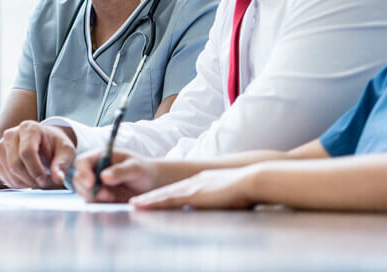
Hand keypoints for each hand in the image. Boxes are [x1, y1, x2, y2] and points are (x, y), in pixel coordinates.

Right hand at [0, 121, 76, 188]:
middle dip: (31, 179)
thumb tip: (58, 179)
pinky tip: (27, 180)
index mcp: (29, 128)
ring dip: (24, 183)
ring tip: (37, 181)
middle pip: (15, 164)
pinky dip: (16, 183)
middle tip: (44, 183)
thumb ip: (62, 165)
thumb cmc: (55, 145)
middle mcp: (10, 134)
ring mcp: (0, 145)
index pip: (27, 152)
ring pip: (9, 171)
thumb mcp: (66, 152)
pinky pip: (3, 175)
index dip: (36, 170)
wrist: (44, 142)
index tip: (46, 180)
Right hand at [70, 149, 155, 202]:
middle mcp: (94, 170)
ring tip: (112, 198)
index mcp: (100, 157)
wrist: (153, 184)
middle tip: (107, 195)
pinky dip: (98, 204)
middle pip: (78, 179)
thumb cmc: (144, 170)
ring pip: (83, 192)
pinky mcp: (100, 197)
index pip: (82, 162)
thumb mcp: (136, 168)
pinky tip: (111, 203)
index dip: (83, 172)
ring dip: (93, 197)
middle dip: (87, 189)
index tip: (92, 183)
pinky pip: (92, 202)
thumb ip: (121, 171)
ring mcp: (96, 184)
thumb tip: (103, 176)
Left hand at [131, 167, 259, 210]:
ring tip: (134, 205)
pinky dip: (153, 203)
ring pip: (164, 195)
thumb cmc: (247, 190)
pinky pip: (168, 200)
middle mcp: (194, 182)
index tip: (153, 198)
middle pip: (167, 190)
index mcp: (203, 181)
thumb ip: (219, 199)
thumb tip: (217, 206)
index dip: (164, 194)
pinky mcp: (192, 195)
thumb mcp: (229, 194)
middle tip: (135, 201)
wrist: (252, 180)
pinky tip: (142, 205)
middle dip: (151, 197)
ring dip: (148, 200)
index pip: (178, 189)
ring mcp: (192, 188)